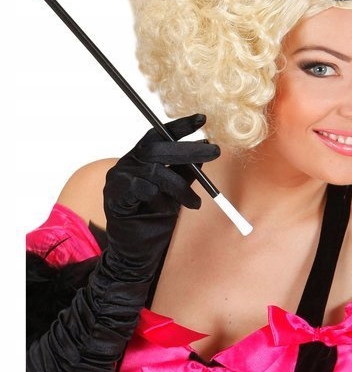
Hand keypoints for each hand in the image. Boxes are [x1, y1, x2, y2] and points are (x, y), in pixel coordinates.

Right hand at [103, 113, 219, 274]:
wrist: (138, 252)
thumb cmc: (156, 219)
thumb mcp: (177, 191)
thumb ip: (187, 171)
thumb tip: (205, 149)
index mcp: (141, 158)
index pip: (159, 134)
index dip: (180, 126)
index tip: (203, 119)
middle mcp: (128, 163)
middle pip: (158, 148)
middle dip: (189, 149)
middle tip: (215, 152)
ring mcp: (119, 179)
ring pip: (155, 170)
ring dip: (180, 185)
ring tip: (195, 203)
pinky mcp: (115, 197)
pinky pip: (142, 189)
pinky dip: (160, 197)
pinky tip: (168, 208)